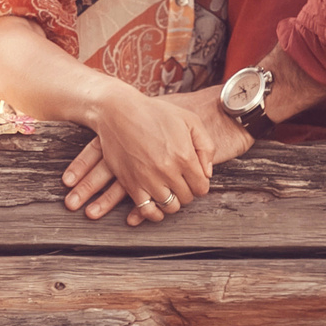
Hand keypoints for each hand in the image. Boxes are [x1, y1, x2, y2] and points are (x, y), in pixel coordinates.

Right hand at [57, 87, 212, 224]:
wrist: (118, 111)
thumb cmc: (154, 113)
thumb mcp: (189, 119)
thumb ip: (206, 146)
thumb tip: (207, 173)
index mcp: (184, 156)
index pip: (201, 187)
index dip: (200, 184)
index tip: (194, 179)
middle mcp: (168, 171)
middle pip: (187, 198)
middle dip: (187, 192)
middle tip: (181, 183)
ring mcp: (149, 179)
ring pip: (170, 207)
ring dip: (172, 202)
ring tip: (169, 191)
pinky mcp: (131, 184)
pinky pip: (147, 210)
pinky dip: (154, 213)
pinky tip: (156, 206)